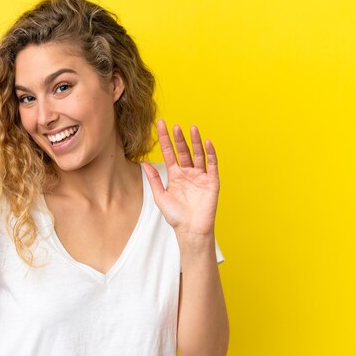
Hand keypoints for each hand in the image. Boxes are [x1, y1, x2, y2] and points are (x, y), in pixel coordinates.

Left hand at [143, 119, 219, 237]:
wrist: (190, 230)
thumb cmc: (175, 216)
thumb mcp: (160, 196)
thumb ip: (153, 179)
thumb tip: (143, 163)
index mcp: (175, 175)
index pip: (169, 152)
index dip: (164, 139)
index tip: (161, 124)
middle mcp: (188, 173)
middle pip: (183, 151)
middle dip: (179, 139)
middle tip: (174, 126)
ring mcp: (201, 176)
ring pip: (198, 155)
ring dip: (195, 141)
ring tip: (191, 128)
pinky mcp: (212, 182)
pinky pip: (212, 165)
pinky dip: (210, 153)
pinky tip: (207, 142)